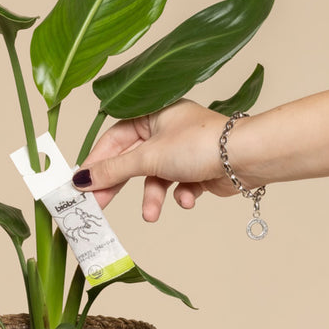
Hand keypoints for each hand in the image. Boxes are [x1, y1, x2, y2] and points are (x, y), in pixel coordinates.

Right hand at [73, 100, 237, 220]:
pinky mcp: (197, 170)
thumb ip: (113, 170)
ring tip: (152, 213)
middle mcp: (167, 130)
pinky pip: (178, 186)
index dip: (98, 161)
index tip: (82, 184)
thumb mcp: (147, 157)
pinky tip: (188, 197)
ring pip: (155, 178)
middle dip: (120, 184)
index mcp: (153, 114)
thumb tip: (81, 179)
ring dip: (154, 197)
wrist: (247, 158)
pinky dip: (180, 195)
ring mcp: (182, 151)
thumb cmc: (199, 144)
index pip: (115, 139)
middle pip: (132, 160)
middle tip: (99, 205)